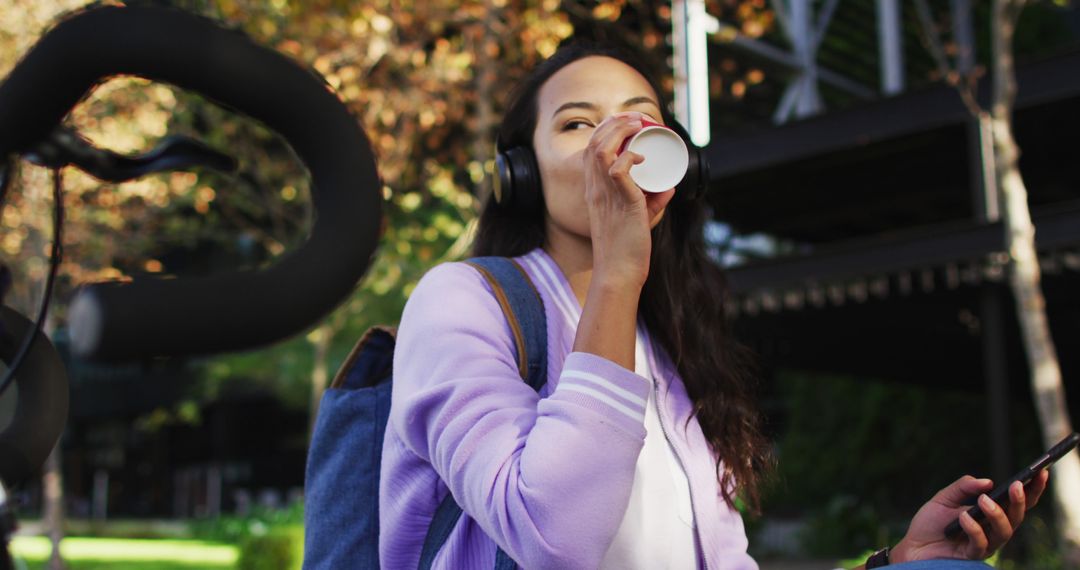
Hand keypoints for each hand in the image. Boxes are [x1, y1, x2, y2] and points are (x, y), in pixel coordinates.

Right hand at [582, 112, 674, 286]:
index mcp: (594, 190)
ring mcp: (605, 195)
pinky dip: (629, 157)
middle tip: (637, 118)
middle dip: (615, 122)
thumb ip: (653, 202)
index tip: (628, 123)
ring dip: (620, 131)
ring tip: (638, 125)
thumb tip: (669, 187)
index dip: (606, 129)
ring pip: (601, 150)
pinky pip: (617, 170)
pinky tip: (641, 157)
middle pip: (594, 142)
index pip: (590, 149)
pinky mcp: (620, 203)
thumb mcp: (638, 218)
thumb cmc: (627, 248)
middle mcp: (595, 189)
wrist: (619, 272)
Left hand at [890, 470, 1048, 562]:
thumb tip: (988, 482)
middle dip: (1020, 500)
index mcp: (991, 513)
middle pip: (1017, 516)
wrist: (913, 546)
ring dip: (997, 514)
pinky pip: (980, 544)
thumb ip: (964, 487)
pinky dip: (974, 529)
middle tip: (1016, 485)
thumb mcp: (945, 498)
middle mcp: (993, 529)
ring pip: (1005, 531)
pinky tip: (964, 517)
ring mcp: (986, 544)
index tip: (1041, 472)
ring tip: (984, 500)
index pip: (1017, 502)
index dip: (1033, 489)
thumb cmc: (931, 522)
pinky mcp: (972, 555)